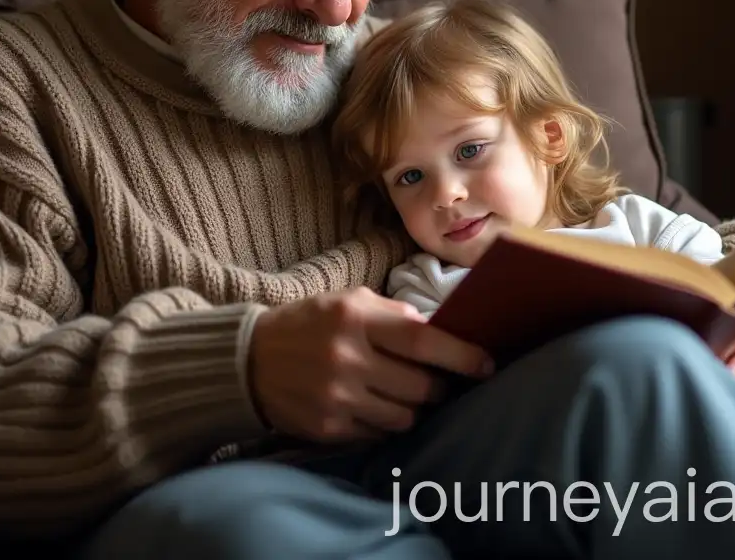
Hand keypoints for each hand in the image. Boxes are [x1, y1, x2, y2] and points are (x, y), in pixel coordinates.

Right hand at [247, 286, 494, 442]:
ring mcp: (337, 397)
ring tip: (404, 395)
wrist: (247, 360)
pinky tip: (375, 407)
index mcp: (356, 318)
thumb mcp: (347, 301)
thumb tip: (439, 331)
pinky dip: (386, 423)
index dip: (461, 355)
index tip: (487, 364)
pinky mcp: (328, 427)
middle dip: (439, 387)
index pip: (423, 340)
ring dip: (414, 408)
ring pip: (406, 416)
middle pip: (421, 386)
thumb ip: (393, 313)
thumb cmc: (308, 324)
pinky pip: (379, 433)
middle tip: (438, 382)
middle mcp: (348, 357)